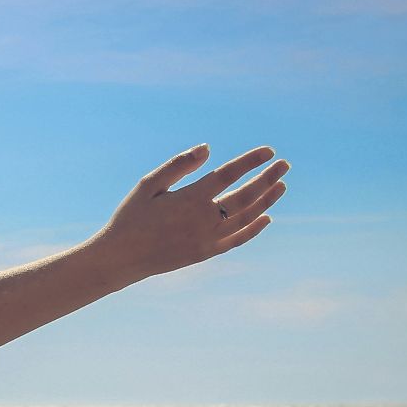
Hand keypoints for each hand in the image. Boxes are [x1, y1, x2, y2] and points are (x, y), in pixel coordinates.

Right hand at [97, 144, 288, 278]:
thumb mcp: (148, 185)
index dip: (251, 161)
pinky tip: (266, 217)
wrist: (121, 258)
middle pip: (246, 196)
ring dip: (267, 201)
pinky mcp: (206, 252)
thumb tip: (208, 148)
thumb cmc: (132, 216)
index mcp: (190, 198)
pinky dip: (254, 228)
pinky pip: (238, 239)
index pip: (229, 174)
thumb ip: (179, 165)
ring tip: (281, 186)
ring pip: (247, 217)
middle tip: (285, 164)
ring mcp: (207, 238)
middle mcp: (204, 219)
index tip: (268, 151)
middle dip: (268, 179)